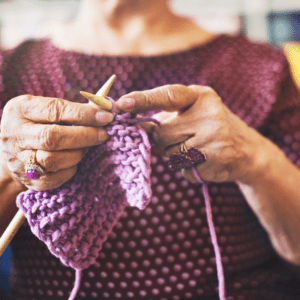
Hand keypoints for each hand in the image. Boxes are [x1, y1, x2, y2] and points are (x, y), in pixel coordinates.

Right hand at [1, 95, 113, 190]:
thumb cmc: (40, 124)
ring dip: (78, 153)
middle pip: (53, 138)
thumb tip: (106, 108)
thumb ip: (74, 109)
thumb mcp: (48, 109)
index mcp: (20, 110)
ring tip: (87, 147)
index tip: (106, 116)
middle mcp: (14, 135)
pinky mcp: (29, 179)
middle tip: (104, 134)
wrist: (14, 150)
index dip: (84, 114)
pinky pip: (56, 178)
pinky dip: (71, 169)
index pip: (55, 110)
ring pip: (54, 160)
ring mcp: (18, 160)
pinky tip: (75, 161)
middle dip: (85, 136)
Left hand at [117, 84, 264, 182]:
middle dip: (163, 141)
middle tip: (182, 138)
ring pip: (170, 153)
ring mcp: (215, 135)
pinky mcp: (218, 157)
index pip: (167, 95)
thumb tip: (133, 120)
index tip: (121, 104)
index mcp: (200, 96)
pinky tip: (204, 160)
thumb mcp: (191, 114)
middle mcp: (209, 112)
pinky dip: (188, 168)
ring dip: (175, 155)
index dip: (143, 100)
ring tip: (196, 148)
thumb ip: (163, 116)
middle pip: (162, 133)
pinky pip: (184, 168)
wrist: (247, 150)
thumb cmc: (210, 128)